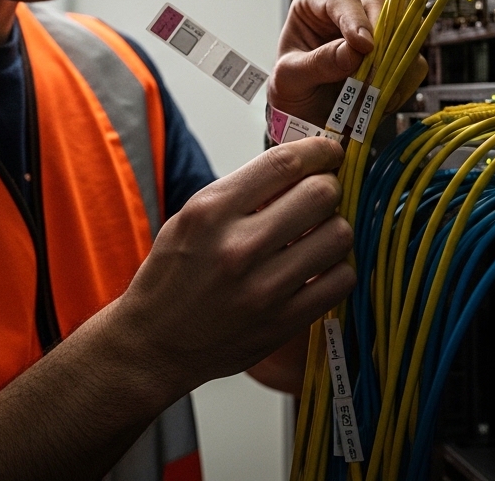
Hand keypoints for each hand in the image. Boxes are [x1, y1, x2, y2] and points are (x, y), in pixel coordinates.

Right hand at [114, 137, 356, 392]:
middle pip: (320, 194)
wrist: (153, 344)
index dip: (319, 150)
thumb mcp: (190, 220)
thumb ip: (241, 194)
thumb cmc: (171, 277)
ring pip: (339, 236)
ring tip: (318, 236)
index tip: (329, 152)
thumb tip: (299, 170)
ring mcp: (263, 288)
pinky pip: (341, 281)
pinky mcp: (282, 322)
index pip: (284, 163)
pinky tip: (319, 269)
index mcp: (210, 212)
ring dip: (335, 229)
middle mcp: (237, 246)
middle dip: (328, 188)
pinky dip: (337, 269)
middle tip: (321, 197)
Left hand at [268, 0, 428, 126]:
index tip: (363, 45)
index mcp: (315, 2)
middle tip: (372, 74)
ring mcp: (377, 28)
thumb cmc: (292, 86)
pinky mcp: (395, 52)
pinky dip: (403, 81)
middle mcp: (351, 8)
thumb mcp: (290, 78)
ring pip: (404, 29)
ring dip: (394, 63)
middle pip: (380, 5)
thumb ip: (317, 64)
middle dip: (381, 40)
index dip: (355, 20)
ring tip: (372, 92)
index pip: (341, 0)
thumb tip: (353, 53)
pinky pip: (414, 60)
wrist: (304, 111)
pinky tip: (381, 99)